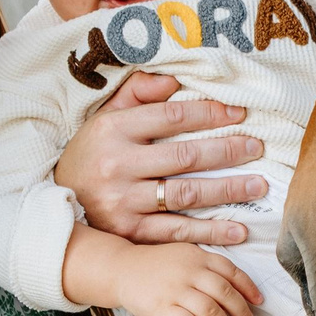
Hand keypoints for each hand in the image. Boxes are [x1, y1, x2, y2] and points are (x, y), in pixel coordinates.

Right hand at [52, 72, 268, 245]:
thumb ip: (137, 94)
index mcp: (113, 130)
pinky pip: (177, 232)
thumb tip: (174, 81)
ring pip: (186, 195)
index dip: (208, 114)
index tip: (240, 113)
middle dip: (227, 150)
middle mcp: (118, 166)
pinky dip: (210, 232)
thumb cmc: (91, 154)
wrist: (56, 203)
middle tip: (257, 147)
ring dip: (227, 191)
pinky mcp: (131, 233)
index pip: (170, 117)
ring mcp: (124, 202)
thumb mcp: (104, 117)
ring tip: (258, 184)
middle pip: (184, 156)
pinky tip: (238, 229)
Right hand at [113, 244, 263, 315]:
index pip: (232, 271)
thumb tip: (238, 290)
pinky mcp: (160, 308)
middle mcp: (189, 271)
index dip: (249, 289)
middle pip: (225, 293)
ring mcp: (174, 289)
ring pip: (210, 310)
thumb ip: (208, 267)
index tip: (258, 302)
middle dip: (241, 311)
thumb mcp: (185, 256)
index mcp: (198, 256)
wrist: (122, 269)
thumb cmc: (158, 267)